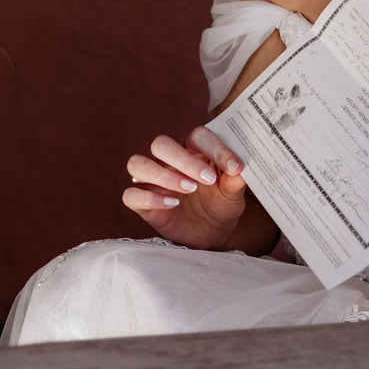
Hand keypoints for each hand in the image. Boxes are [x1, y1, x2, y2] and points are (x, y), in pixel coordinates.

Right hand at [123, 126, 249, 249]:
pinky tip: (173, 204)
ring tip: (190, 189)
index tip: (234, 167)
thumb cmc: (221, 205)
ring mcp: (152, 180)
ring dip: (162, 174)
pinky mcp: (142, 203)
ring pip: (137, 164)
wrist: (213, 233)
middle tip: (208, 179)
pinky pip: (131, 195)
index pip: (197, 136)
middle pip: (160, 144)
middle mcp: (167, 160)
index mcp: (192, 149)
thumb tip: (238, 171)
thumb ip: (235, 182)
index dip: (215, 148)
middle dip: (183, 159)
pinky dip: (149, 198)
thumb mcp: (233, 195)